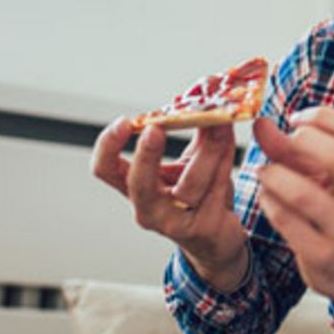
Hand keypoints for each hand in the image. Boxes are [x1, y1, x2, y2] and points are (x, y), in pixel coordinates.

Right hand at [91, 118, 250, 290]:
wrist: (219, 238)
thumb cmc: (199, 195)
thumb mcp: (189, 161)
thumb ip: (192, 130)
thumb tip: (202, 94)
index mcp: (136, 188)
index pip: (105, 169)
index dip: (107, 146)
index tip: (123, 123)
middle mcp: (149, 209)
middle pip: (139, 184)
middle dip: (147, 155)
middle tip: (155, 129)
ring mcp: (175, 222)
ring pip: (190, 183)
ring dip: (207, 148)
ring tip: (219, 123)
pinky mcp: (204, 227)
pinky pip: (216, 188)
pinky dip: (224, 159)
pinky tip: (229, 140)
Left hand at [251, 109, 333, 329]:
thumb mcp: (331, 180)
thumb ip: (294, 151)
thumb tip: (261, 124)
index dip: (324, 117)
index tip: (297, 119)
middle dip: (303, 142)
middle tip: (285, 144)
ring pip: (304, 194)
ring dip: (275, 176)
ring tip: (265, 172)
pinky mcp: (322, 255)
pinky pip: (286, 222)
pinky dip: (269, 203)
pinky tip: (266, 198)